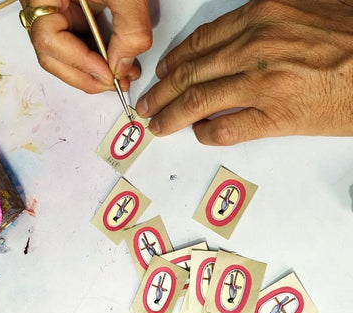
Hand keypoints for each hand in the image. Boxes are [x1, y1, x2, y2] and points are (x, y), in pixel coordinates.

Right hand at [21, 0, 151, 93]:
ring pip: (60, 54)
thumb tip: (123, 66)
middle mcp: (40, 5)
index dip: (79, 63)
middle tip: (115, 84)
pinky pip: (73, 43)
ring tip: (121, 75)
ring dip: (89, 71)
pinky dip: (93, 57)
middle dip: (84, 76)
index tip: (110, 74)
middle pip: (50, 55)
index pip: (49, 40)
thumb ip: (130, 28)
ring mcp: (51, 10)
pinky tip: (115, 61)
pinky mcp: (65, 13)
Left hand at [136, 0, 352, 144]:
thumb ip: (261, 25)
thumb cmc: (350, 37)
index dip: (173, 61)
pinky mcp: (278, 116)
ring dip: (172, 115)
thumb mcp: (300, 11)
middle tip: (146, 105)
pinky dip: (207, 133)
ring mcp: (264, 83)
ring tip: (157, 125)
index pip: (200, 42)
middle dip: (160, 92)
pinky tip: (199, 134)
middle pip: (190, 73)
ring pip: (199, 101)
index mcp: (260, 17)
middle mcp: (255, 47)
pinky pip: (228, 127)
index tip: (161, 73)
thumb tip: (228, 47)